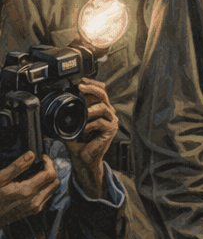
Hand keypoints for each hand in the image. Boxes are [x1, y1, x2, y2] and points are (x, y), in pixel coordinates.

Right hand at [0, 152, 58, 226]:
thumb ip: (16, 167)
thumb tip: (32, 155)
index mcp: (27, 191)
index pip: (50, 174)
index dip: (48, 163)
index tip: (41, 157)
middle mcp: (34, 201)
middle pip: (54, 182)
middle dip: (50, 170)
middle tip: (40, 163)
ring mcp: (34, 208)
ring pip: (52, 189)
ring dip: (48, 179)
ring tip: (37, 172)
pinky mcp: (32, 211)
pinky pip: (46, 197)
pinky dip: (45, 187)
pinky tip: (34, 183)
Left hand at [62, 79, 115, 198]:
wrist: (84, 158)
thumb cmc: (79, 142)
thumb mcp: (71, 125)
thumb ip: (69, 115)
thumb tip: (55, 107)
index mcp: (99, 109)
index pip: (100, 91)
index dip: (92, 84)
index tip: (81, 81)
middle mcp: (107, 112)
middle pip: (103, 94)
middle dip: (92, 88)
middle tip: (81, 87)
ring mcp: (111, 120)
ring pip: (104, 107)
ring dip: (91, 109)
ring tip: (84, 114)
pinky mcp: (111, 129)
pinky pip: (101, 122)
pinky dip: (90, 125)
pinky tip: (84, 131)